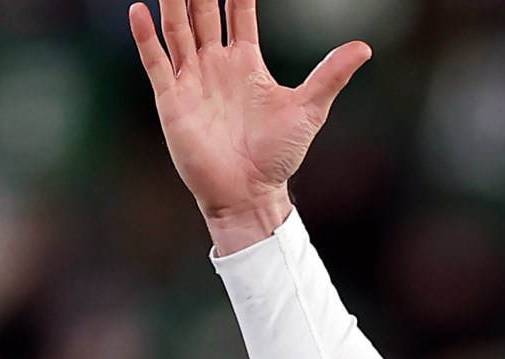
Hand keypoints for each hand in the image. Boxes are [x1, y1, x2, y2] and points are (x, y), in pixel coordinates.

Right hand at [129, 0, 371, 254]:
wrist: (251, 192)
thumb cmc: (279, 155)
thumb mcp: (309, 109)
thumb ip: (330, 74)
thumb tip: (364, 47)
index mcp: (246, 63)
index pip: (238, 15)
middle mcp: (215, 65)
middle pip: (203, 15)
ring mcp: (192, 80)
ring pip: (178, 30)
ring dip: (173, 4)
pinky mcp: (172, 100)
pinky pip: (156, 62)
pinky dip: (146, 37)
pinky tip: (140, 11)